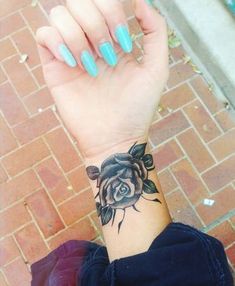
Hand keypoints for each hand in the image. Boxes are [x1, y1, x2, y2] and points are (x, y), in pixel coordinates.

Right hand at [36, 0, 168, 158]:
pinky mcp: (54, 67)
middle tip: (106, 54)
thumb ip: (155, 32)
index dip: (112, 12)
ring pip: (59, 14)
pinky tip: (73, 63)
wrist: (115, 137)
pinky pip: (43, 35)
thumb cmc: (137, 108)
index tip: (123, 44)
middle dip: (96, 24)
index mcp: (113, 38)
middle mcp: (91, 41)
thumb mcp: (156, 69)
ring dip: (77, 35)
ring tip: (90, 65)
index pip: (104, 1)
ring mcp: (71, 53)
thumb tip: (140, 1)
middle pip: (80, 2)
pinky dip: (57, 42)